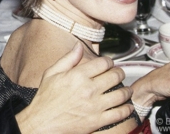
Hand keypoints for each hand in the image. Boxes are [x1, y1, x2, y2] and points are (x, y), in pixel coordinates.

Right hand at [15, 42, 133, 133]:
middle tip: (120, 74)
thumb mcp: (51, 73)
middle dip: (120, 73)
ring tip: (127, 89)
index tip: (109, 63)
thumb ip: (68, 59)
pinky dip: (127, 109)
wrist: (42, 122)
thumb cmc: (45, 98)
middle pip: (115, 76)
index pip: (103, 63)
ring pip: (121, 94)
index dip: (109, 61)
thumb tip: (79, 46)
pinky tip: (127, 106)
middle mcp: (88, 89)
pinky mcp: (97, 121)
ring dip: (127, 90)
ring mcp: (94, 106)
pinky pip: (119, 113)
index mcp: (77, 76)